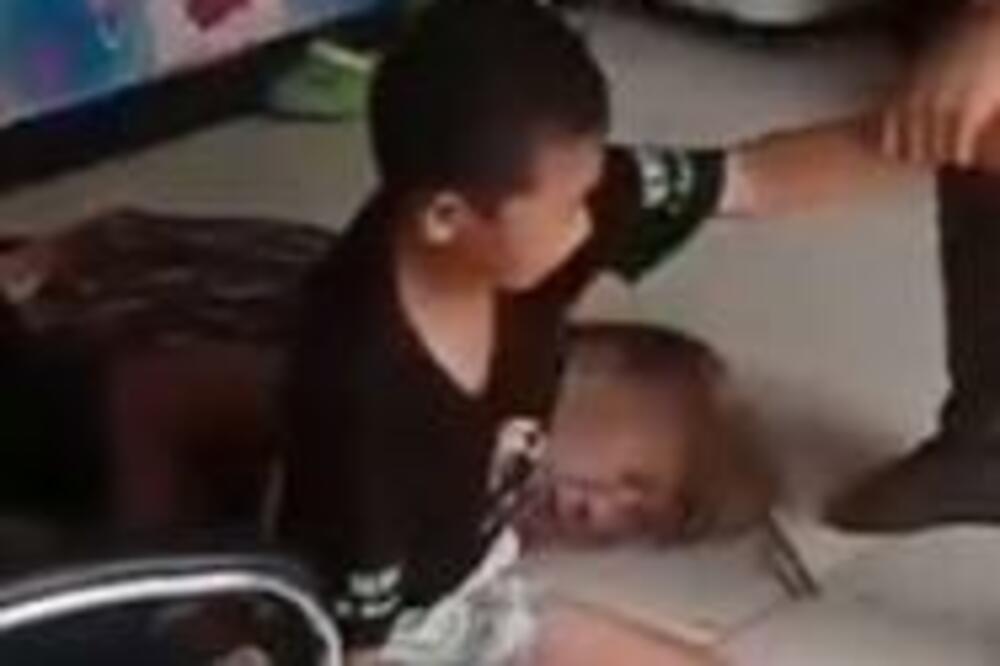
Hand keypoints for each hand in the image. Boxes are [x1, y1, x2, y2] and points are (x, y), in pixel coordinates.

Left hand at [881, 3, 999, 167]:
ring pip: (935, 152)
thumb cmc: (953, 48)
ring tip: (950, 160)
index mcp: (903, 94)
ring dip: (943, 159)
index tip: (905, 158)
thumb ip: (908, 93)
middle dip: (922, 158)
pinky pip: (958, 149)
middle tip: (931, 163)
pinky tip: (966, 160)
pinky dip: (961, 157)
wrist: (982, 27)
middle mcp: (917, 105)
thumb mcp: (919, 70)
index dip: (898, 153)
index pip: (889, 140)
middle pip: (912, 150)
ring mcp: (941, 109)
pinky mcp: (967, 112)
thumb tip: (892, 115)